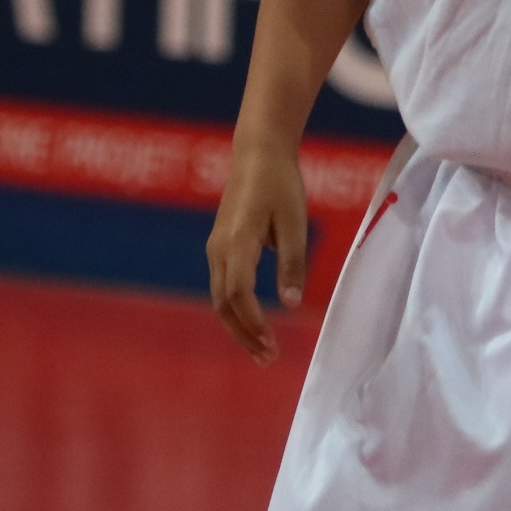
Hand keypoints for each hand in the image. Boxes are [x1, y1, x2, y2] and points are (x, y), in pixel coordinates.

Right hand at [207, 135, 310, 362]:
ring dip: (239, 327)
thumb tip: (291, 304)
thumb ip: (292, 262)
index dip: (253, 322)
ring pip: (220, 299)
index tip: (272, 344)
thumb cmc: (281, 183)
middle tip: (269, 358)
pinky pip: (222, 287)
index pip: (238, 293)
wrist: (258, 153)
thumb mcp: (294, 221)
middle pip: (224, 303)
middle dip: (244, 334)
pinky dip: (236, 311)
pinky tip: (254, 324)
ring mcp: (216, 248)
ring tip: (263, 350)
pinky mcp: (220, 247)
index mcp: (237, 240)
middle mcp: (219, 248)